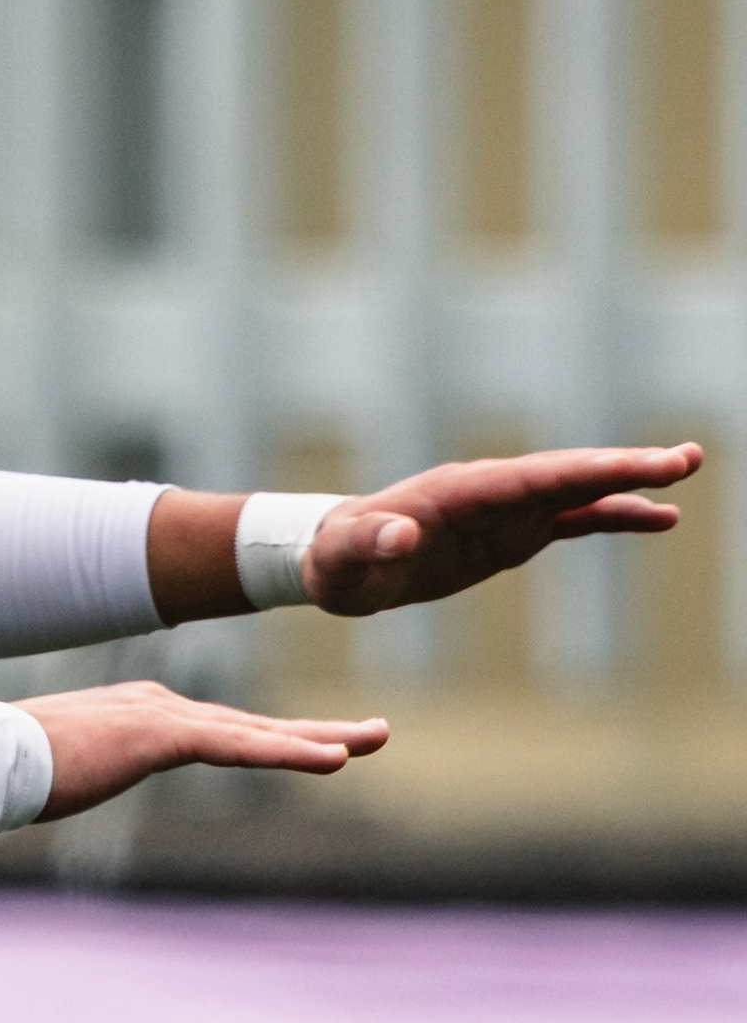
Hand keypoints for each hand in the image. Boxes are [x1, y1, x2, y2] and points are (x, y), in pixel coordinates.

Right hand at [16, 680, 388, 822]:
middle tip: (374, 734)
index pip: (218, 731)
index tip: (311, 747)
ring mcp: (160, 716)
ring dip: (322, 738)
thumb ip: (77, 775)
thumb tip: (56, 791)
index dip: (270, 741)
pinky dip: (289, 753)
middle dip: (316, 732)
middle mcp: (157, 706)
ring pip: (257, 733)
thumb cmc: (4, 773)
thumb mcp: (59, 776)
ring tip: (373, 741)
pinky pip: (240, 747)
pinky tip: (334, 760)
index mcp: (137, 716)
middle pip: (251, 726)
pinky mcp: (160, 734)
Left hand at [304, 443, 700, 615]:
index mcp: (457, 492)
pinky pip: (572, 520)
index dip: (586, 470)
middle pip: (566, 474)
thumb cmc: (336, 561)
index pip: (533, 477)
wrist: (335, 563)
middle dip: (625, 467)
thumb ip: (370, 544)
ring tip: (686, 471)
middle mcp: (489, 491)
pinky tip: (660, 517)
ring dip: (630, 481)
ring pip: (577, 489)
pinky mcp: (511, 531)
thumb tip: (400, 536)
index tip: (638, 465)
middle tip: (687, 459)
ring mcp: (505, 509)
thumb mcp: (345, 561)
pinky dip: (614, 515)